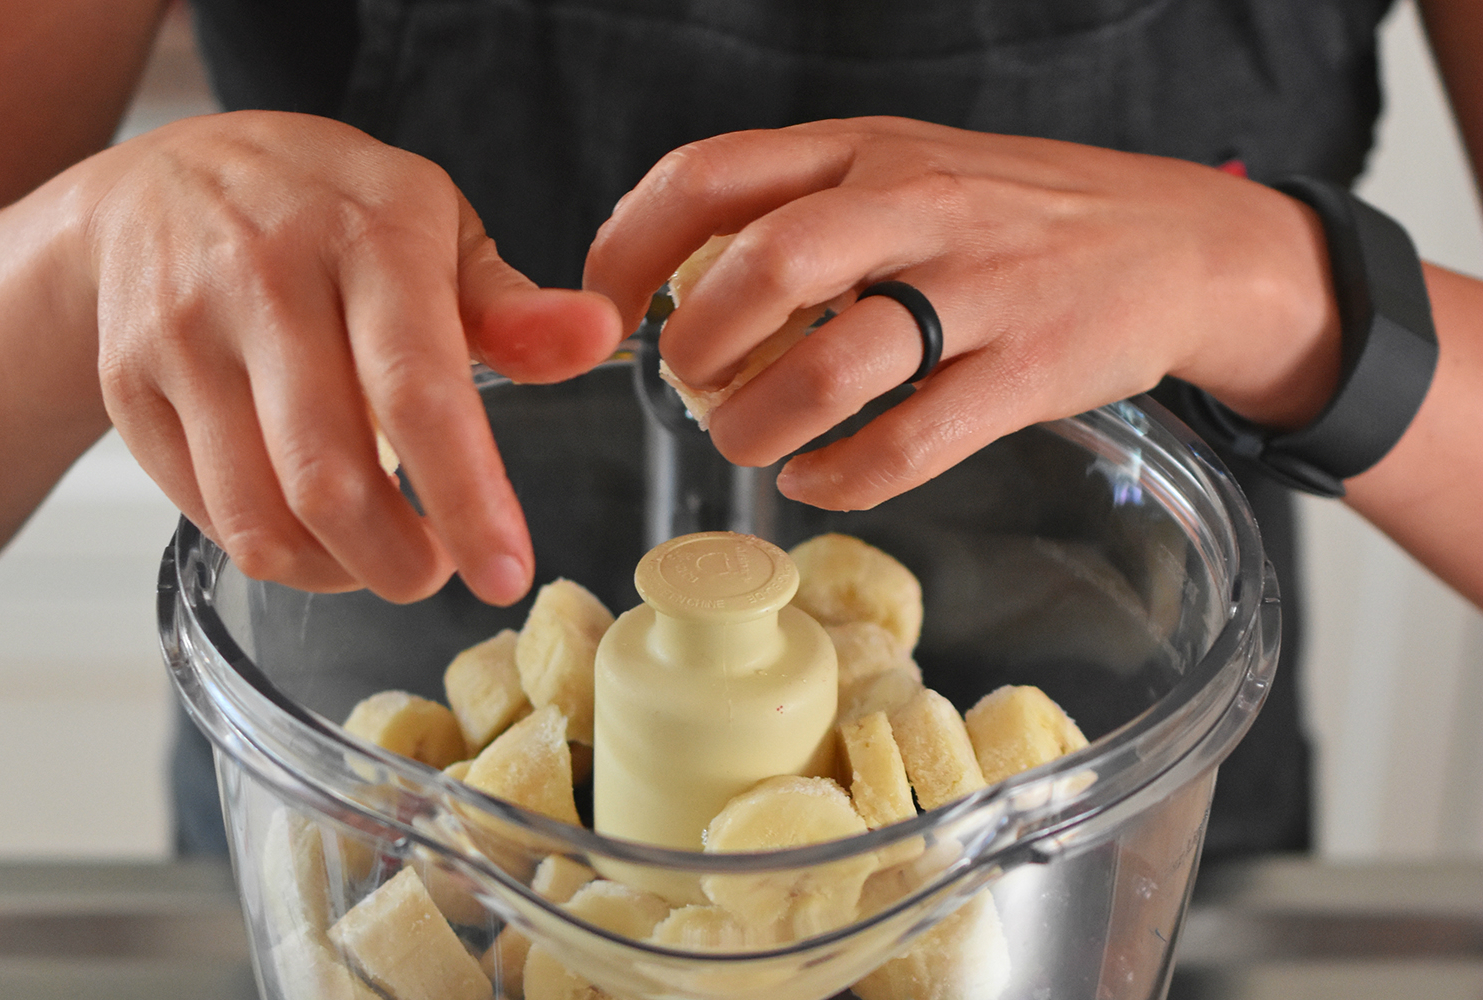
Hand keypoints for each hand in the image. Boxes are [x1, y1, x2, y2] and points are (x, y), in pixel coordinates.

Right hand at [82, 111, 620, 603]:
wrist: (165, 177)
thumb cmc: (331, 213)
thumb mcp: (437, 229)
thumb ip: (513, 305)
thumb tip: (598, 335)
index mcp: (366, 240)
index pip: (417, 390)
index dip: (467, 497)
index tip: (505, 573)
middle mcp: (263, 284)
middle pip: (331, 477)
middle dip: (399, 561)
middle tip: (440, 571)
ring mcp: (183, 337)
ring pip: (260, 515)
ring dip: (337, 570)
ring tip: (380, 555)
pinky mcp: (129, 386)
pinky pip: (208, 513)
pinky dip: (275, 550)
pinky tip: (313, 528)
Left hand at [585, 117, 1340, 510]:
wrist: (1178, 244)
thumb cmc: (1017, 216)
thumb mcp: (907, 171)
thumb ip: (802, 208)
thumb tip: (679, 282)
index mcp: (866, 151)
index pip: (709, 177)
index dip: (630, 248)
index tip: (610, 309)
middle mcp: (916, 205)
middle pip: (765, 265)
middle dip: (697, 342)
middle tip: (687, 384)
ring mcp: (978, 289)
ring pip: (835, 365)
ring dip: (761, 423)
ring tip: (746, 445)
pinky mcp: (1029, 371)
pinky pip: (911, 443)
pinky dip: (843, 478)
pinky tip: (818, 481)